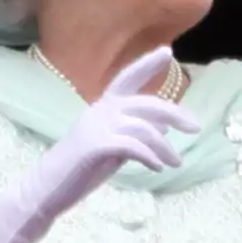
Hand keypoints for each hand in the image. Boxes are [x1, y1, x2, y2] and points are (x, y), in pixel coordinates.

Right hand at [0, 47, 200, 242]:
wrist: (46, 190)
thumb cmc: (79, 170)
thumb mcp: (112, 148)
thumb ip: (134, 134)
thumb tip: (164, 128)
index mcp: (101, 107)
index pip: (126, 78)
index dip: (146, 64)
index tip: (167, 51)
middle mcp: (98, 110)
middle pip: (145, 104)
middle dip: (174, 113)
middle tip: (196, 127)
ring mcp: (95, 126)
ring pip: (144, 128)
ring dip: (165, 147)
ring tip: (174, 163)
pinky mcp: (94, 146)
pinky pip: (132, 146)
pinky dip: (150, 156)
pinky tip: (157, 168)